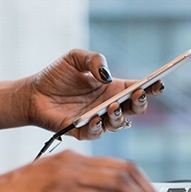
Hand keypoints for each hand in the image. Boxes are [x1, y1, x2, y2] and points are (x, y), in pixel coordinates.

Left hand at [24, 49, 164, 139]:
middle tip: (138, 94)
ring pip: (119, 124)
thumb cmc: (56, 76)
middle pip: (135, 109)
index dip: (151, 87)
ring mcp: (98, 120)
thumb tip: (106, 75)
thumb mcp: (75, 58)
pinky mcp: (82, 131)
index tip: (158, 83)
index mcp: (113, 88)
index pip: (139, 89)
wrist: (31, 93)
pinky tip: (95, 118)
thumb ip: (94, 59)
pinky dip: (98, 127)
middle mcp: (110, 105)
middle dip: (141, 103)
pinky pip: (96, 133)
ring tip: (113, 106)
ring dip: (119, 116)